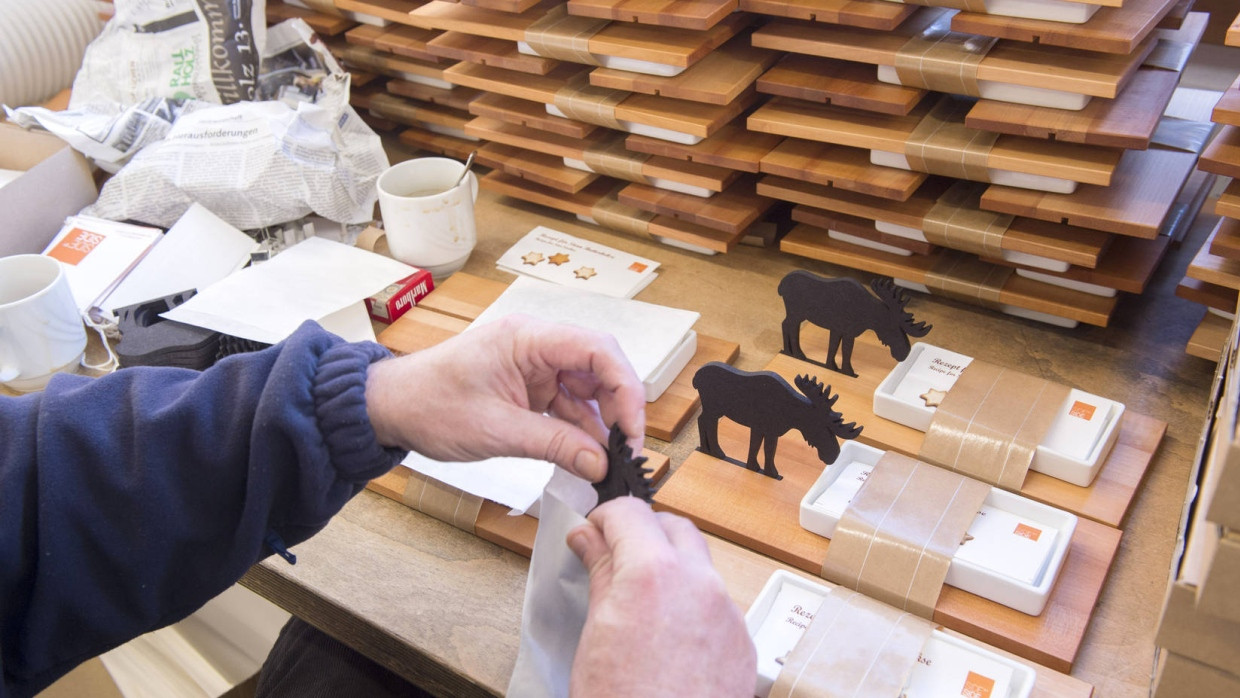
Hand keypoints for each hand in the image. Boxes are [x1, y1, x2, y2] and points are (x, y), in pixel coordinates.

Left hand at [364, 315, 644, 480]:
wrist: (390, 409)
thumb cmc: (428, 404)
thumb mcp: (495, 430)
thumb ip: (554, 445)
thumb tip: (599, 464)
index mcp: (527, 338)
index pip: (597, 350)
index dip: (625, 387)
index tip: (632, 428)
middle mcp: (536, 346)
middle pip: (599, 369)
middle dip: (618, 409)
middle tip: (626, 451)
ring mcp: (534, 368)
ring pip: (587, 391)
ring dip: (600, 426)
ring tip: (609, 462)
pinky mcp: (529, 389)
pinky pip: (567, 406)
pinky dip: (579, 432)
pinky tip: (588, 458)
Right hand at [567, 498, 756, 696]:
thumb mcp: (594, 634)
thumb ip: (600, 574)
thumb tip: (589, 539)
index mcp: (654, 574)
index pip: (631, 513)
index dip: (605, 518)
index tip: (592, 532)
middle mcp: (699, 584)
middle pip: (675, 528)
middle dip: (645, 535)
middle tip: (614, 557)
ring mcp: (727, 613)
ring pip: (702, 565)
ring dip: (672, 568)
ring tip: (641, 602)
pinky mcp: (743, 644)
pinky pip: (718, 604)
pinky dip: (693, 604)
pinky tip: (669, 636)